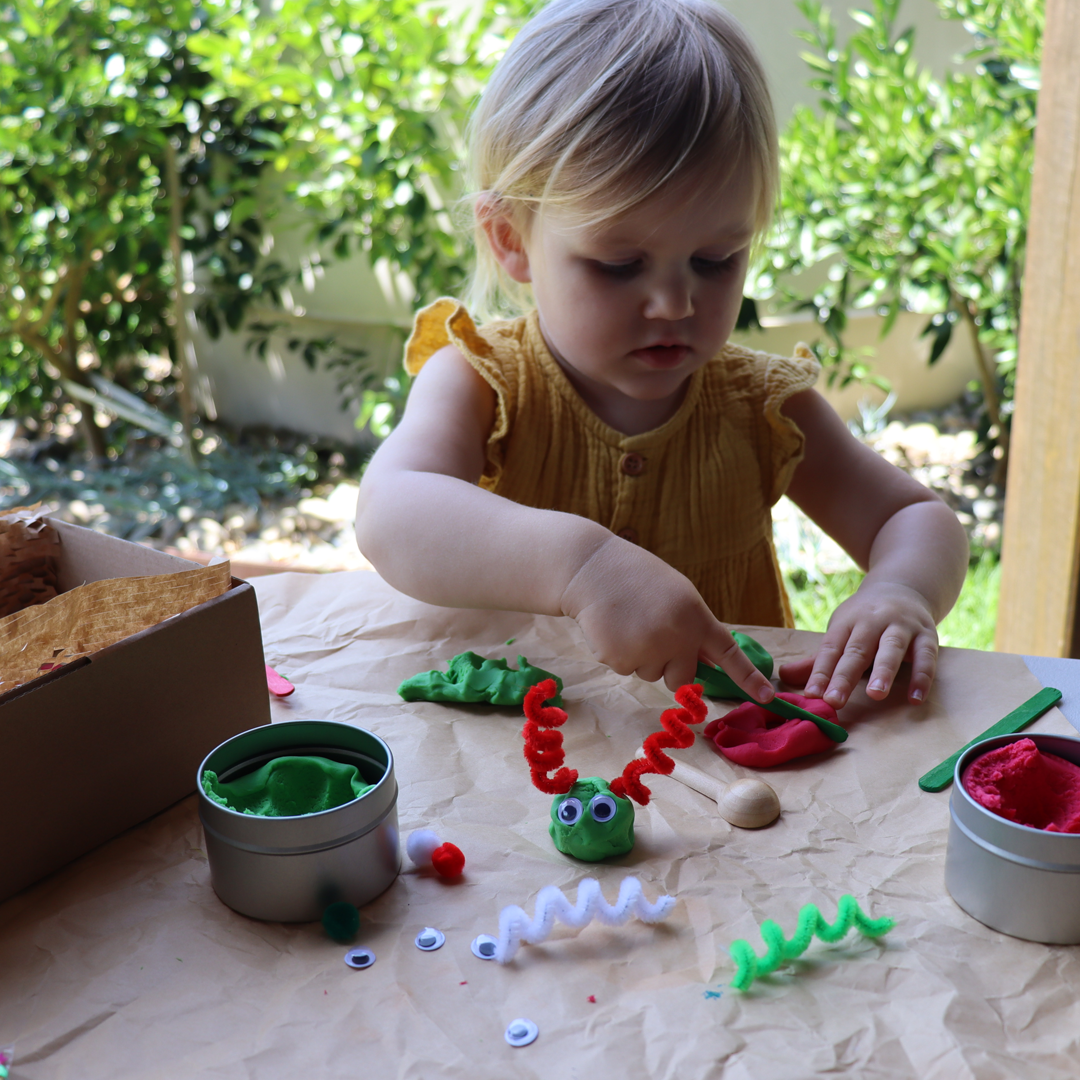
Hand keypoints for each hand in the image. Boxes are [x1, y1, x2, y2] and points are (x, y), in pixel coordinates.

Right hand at [560, 535, 774, 699]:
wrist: (592, 568)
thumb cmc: (638, 578)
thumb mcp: (678, 595)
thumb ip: (694, 627)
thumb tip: (707, 663)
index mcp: (695, 617)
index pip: (728, 654)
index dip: (748, 678)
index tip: (768, 697)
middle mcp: (676, 637)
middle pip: (683, 680)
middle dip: (670, 667)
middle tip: (652, 633)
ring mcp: (648, 650)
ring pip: (652, 675)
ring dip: (642, 656)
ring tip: (629, 621)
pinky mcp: (619, 659)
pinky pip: (627, 670)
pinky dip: (619, 654)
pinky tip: (613, 627)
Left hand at [778, 580, 937, 708]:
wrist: (903, 586)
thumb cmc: (865, 619)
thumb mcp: (841, 632)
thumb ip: (819, 660)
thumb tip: (784, 677)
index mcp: (847, 622)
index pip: (831, 649)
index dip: (820, 672)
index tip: (811, 695)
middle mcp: (872, 622)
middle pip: (857, 650)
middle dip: (844, 676)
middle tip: (834, 701)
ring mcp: (901, 626)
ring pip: (892, 648)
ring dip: (884, 671)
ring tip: (875, 695)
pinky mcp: (927, 634)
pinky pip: (927, 656)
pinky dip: (922, 677)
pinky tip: (915, 699)